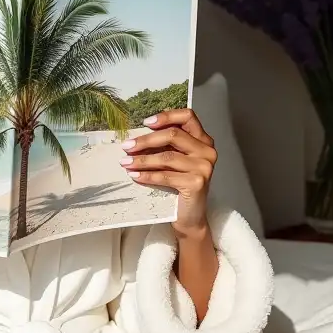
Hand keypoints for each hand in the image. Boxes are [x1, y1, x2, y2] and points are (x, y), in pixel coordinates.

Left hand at [119, 108, 216, 236]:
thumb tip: (140, 133)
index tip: (145, 123)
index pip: (188, 116)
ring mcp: (204, 167)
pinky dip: (146, 175)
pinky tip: (134, 176)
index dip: (166, 116)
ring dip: (142, 160)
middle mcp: (207, 151)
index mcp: (203, 140)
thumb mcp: (175, 160)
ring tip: (125, 162)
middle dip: (146, 140)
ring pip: (167, 157)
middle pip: (173, 135)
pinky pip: (165, 175)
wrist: (189, 216)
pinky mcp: (197, 183)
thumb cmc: (180, 185)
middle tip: (126, 146)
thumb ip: (166, 144)